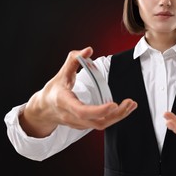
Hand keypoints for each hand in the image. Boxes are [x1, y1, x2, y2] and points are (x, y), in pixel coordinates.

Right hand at [20, 47, 137, 137]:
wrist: (44, 110)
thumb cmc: (53, 90)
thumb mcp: (61, 73)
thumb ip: (73, 60)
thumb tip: (88, 50)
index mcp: (65, 102)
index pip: (82, 111)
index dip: (99, 110)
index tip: (113, 104)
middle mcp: (72, 116)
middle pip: (96, 122)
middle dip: (115, 114)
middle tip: (129, 103)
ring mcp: (78, 123)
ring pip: (101, 125)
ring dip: (118, 116)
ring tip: (131, 105)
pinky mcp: (84, 125)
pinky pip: (101, 124)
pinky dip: (113, 117)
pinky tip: (123, 108)